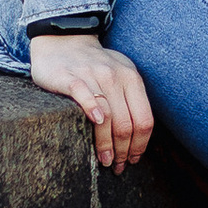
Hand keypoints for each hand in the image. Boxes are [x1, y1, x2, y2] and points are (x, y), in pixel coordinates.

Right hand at [27, 34, 154, 169]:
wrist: (63, 40)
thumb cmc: (95, 65)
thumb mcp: (121, 75)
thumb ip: (131, 99)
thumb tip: (138, 138)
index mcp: (132, 79)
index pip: (144, 120)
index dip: (140, 145)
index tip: (133, 159)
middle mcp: (115, 77)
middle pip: (126, 124)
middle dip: (124, 151)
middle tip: (117, 166)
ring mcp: (92, 76)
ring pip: (107, 117)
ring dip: (107, 145)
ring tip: (105, 161)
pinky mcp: (69, 77)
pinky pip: (84, 95)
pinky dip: (92, 110)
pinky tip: (94, 124)